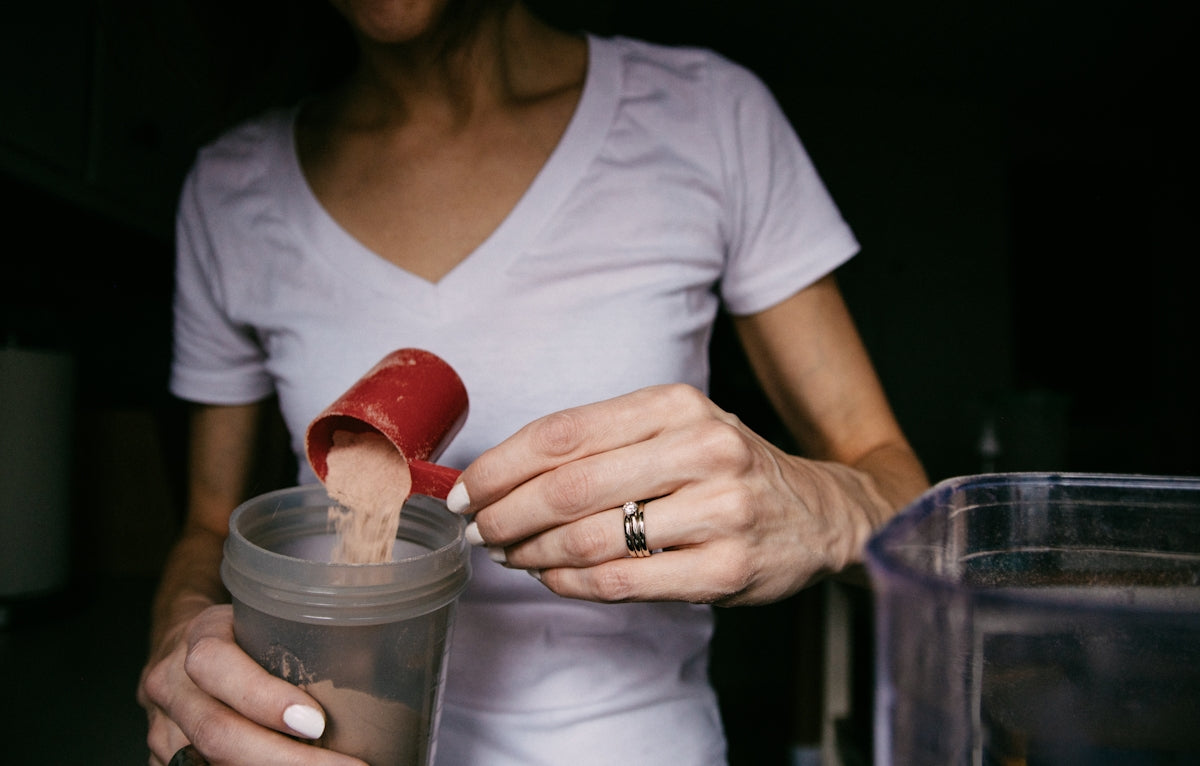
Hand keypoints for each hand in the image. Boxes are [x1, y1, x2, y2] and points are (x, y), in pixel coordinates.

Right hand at [138, 604, 361, 765]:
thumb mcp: (266, 617)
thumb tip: (381, 660)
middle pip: (218, 733)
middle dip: (286, 761)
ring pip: (213, 764)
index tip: (318, 724)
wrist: (184, 649)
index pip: (218, 668)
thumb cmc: (240, 632)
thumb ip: (305, 637)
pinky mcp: (170, 761)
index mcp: (198, 640)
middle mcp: (173, 687)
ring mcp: (164, 731)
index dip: (265, 700)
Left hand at [448, 384, 892, 605]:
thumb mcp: (673, 428)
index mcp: (676, 404)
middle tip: (477, 531)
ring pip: (591, 538)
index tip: (466, 490)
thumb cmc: (725, 468)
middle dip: (505, 514)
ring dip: (532, 554)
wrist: (819, 513)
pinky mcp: (727, 568)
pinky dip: (573, 584)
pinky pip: (624, 581)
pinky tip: (552, 577)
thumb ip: (600, 443)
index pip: (563, 432)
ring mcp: (720, 509)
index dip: (500, 465)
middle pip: (568, 486)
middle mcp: (702, 447)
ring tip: (509, 556)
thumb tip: (502, 475)